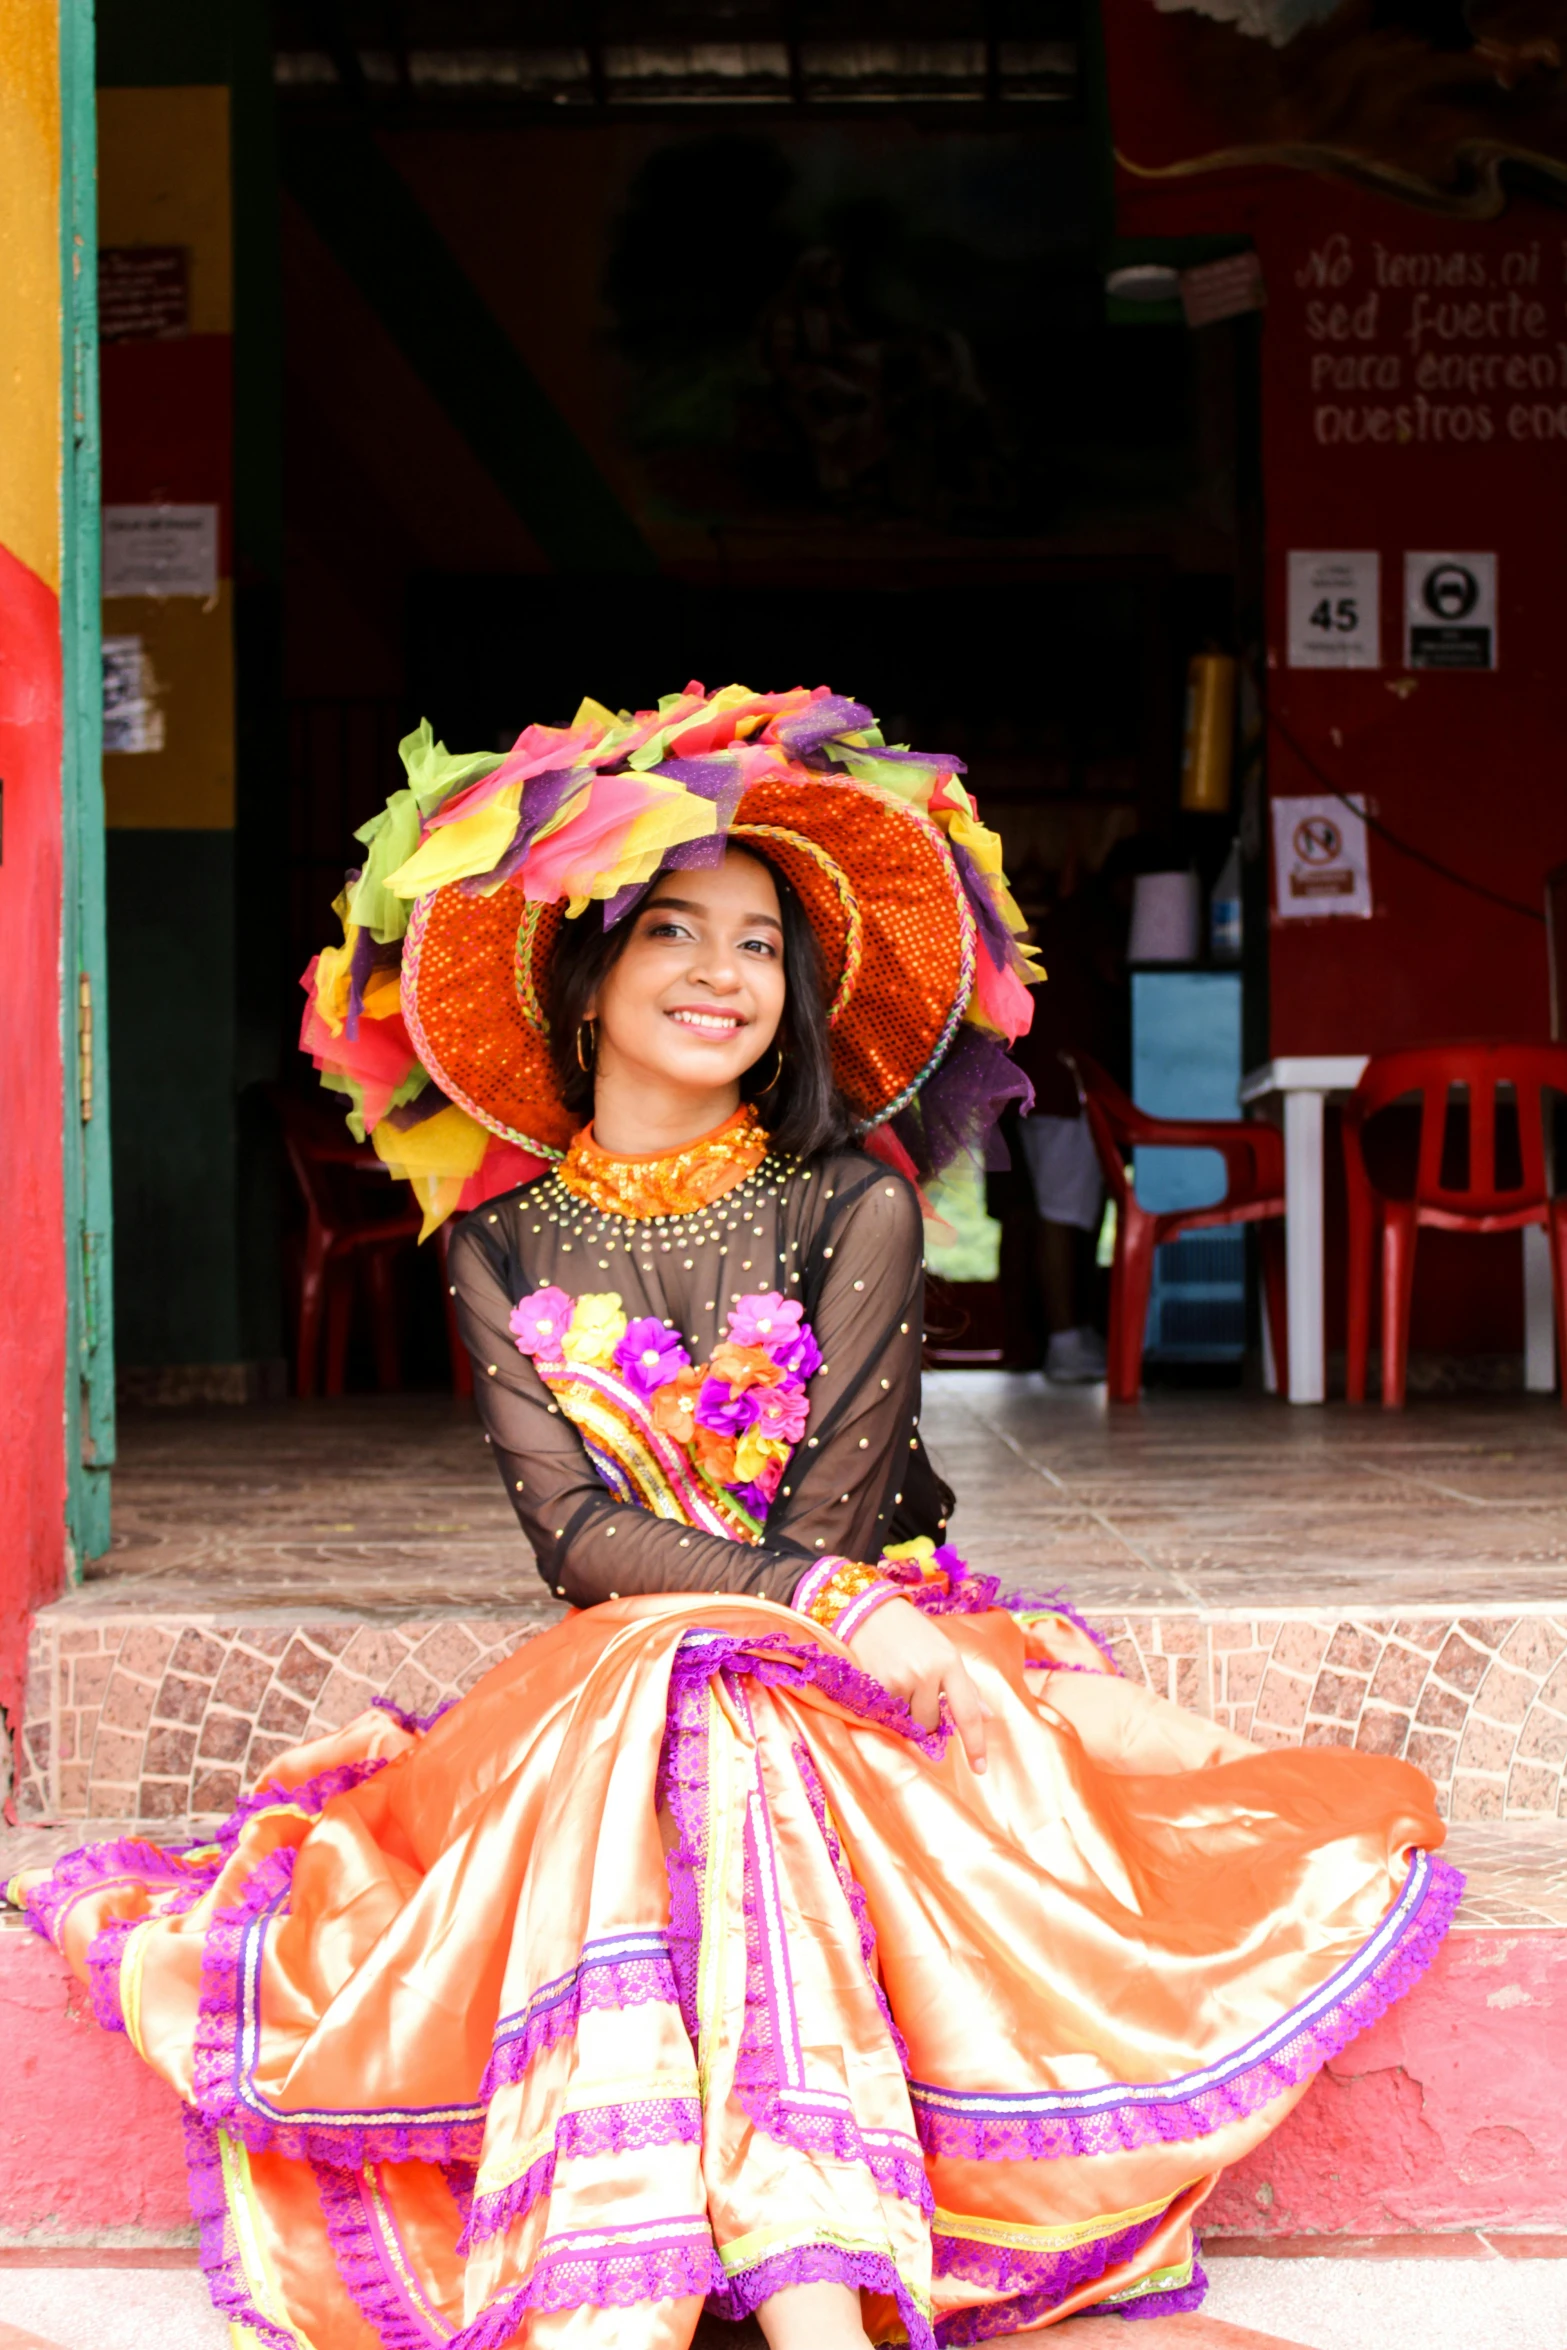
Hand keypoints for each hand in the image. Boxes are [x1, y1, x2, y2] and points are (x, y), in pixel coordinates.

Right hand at [845, 1598, 989, 1772]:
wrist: (868, 1611)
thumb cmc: (911, 1632)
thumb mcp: (944, 1652)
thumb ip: (965, 1687)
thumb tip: (988, 1716)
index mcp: (950, 1662)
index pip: (968, 1713)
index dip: (975, 1744)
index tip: (980, 1768)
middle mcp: (928, 1673)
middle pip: (932, 1724)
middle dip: (926, 1717)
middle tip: (915, 1691)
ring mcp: (902, 1680)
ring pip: (908, 1723)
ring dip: (905, 1712)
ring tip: (898, 1682)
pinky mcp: (877, 1685)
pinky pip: (887, 1716)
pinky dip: (887, 1707)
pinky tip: (884, 1681)